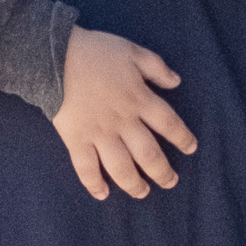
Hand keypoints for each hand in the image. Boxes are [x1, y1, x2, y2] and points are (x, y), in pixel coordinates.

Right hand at [53, 28, 197, 199]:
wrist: (55, 57)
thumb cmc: (95, 51)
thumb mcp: (132, 51)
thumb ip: (157, 67)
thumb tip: (176, 82)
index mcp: (139, 99)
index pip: (169, 123)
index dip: (182, 138)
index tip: (190, 148)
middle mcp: (123, 121)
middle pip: (149, 154)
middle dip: (162, 172)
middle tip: (170, 182)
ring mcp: (98, 133)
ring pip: (121, 167)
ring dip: (134, 184)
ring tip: (142, 192)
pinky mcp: (76, 139)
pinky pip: (86, 167)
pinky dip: (93, 184)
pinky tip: (102, 194)